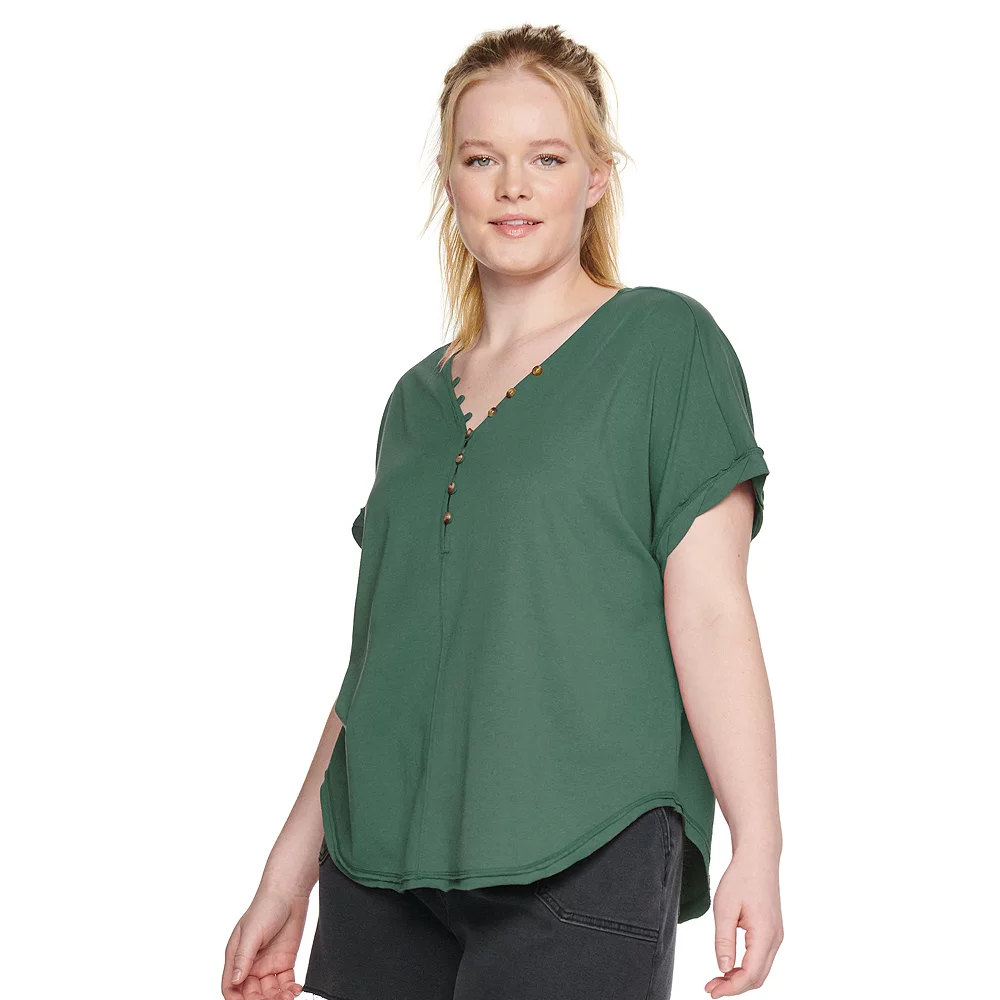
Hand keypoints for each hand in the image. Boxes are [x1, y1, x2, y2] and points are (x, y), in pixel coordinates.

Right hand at [222, 885, 309, 999]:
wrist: (290, 893)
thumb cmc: (266, 906)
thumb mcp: (252, 933)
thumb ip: (243, 957)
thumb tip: (235, 980)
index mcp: (237, 956)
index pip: (231, 987)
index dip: (237, 999)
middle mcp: (251, 963)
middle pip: (251, 993)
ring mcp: (268, 963)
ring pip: (269, 991)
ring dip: (277, 998)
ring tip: (288, 998)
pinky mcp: (284, 961)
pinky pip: (285, 982)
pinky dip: (289, 989)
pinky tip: (295, 990)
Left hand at [704, 847, 782, 995]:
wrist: (758, 859)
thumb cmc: (740, 878)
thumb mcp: (724, 908)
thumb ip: (724, 940)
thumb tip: (723, 969)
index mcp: (765, 934)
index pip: (750, 974)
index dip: (731, 987)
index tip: (712, 991)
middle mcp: (776, 939)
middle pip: (758, 977)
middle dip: (734, 987)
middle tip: (711, 988)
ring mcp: (776, 936)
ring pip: (761, 970)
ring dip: (740, 978)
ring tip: (717, 979)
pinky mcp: (772, 932)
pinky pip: (761, 959)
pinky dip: (746, 968)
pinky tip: (730, 965)